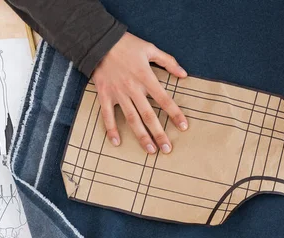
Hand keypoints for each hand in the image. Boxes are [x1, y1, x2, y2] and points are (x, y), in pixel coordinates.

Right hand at [92, 32, 188, 153]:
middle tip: (167, 149)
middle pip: (149, 115)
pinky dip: (111, 129)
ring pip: (131, 119)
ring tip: (150, 150)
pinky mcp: (104, 95)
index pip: (164, 99)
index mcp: (146, 77)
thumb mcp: (150, 48)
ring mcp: (118, 94)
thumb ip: (168, 61)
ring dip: (141, 136)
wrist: (99, 41)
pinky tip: (117, 142)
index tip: (184, 127)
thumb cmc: (126, 44)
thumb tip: (184, 74)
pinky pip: (107, 116)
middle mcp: (133, 89)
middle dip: (159, 133)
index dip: (175, 114)